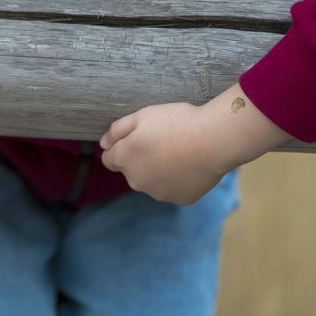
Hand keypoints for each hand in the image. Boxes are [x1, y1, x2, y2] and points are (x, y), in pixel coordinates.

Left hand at [100, 85, 290, 205]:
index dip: (122, 146)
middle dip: (140, 158)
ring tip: (178, 150)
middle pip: (132, 171)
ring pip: (152, 181)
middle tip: (161, 140)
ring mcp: (159, 193)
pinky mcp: (180, 199)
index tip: (138, 137)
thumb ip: (117, 130)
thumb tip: (104, 143)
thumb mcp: (141, 116)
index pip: (109, 159)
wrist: (212, 140)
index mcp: (124, 159)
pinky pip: (173, 188)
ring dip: (158, 169)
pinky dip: (177, 178)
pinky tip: (189, 163)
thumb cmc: (175, 122)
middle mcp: (137, 182)